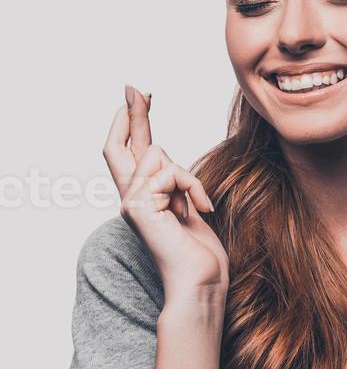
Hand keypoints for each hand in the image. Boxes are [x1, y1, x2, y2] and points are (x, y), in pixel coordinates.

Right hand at [102, 85, 229, 301]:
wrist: (201, 282)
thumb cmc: (201, 254)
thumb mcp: (189, 208)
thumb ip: (175, 184)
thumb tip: (165, 158)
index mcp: (145, 199)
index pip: (131, 154)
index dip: (132, 125)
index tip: (138, 99)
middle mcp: (131, 199)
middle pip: (122, 146)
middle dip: (132, 114)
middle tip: (133, 86)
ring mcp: (132, 203)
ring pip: (159, 156)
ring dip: (188, 177)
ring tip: (198, 205)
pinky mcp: (139, 207)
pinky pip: (171, 173)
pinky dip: (192, 187)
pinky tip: (201, 209)